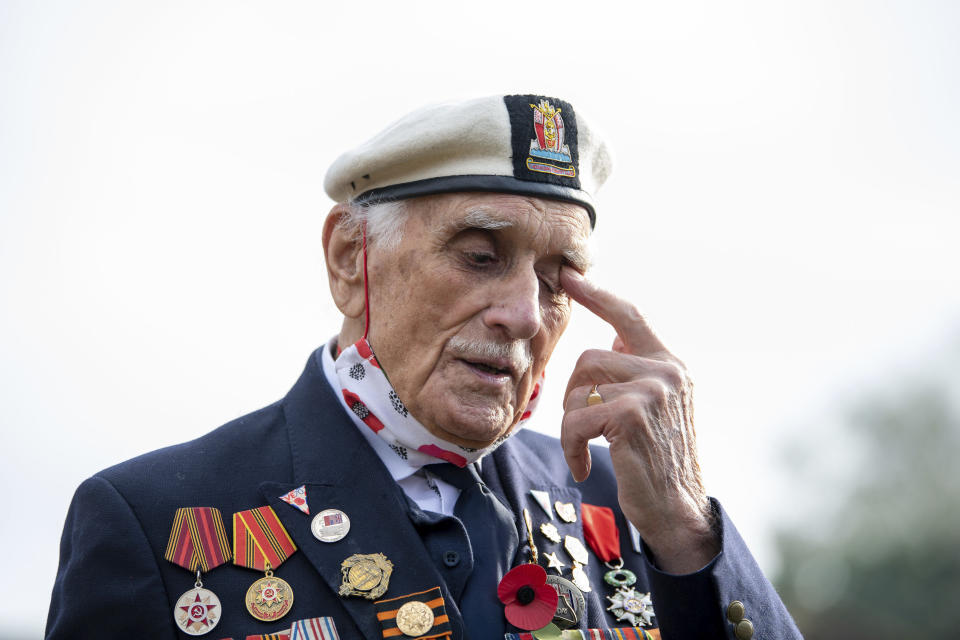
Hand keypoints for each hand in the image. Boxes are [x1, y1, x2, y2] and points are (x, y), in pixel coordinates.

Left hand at [559, 267, 718, 572]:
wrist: (676, 509)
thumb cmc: (657, 460)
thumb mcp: (654, 407)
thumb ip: (637, 369)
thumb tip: (614, 332)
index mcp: (669, 364)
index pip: (629, 315)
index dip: (596, 294)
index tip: (568, 274)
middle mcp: (666, 371)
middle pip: (589, 359)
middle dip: (573, 395)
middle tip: (578, 429)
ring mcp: (652, 391)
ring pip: (580, 387)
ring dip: (571, 425)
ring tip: (582, 450)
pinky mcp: (632, 415)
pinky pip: (576, 418)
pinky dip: (570, 447)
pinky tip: (583, 467)